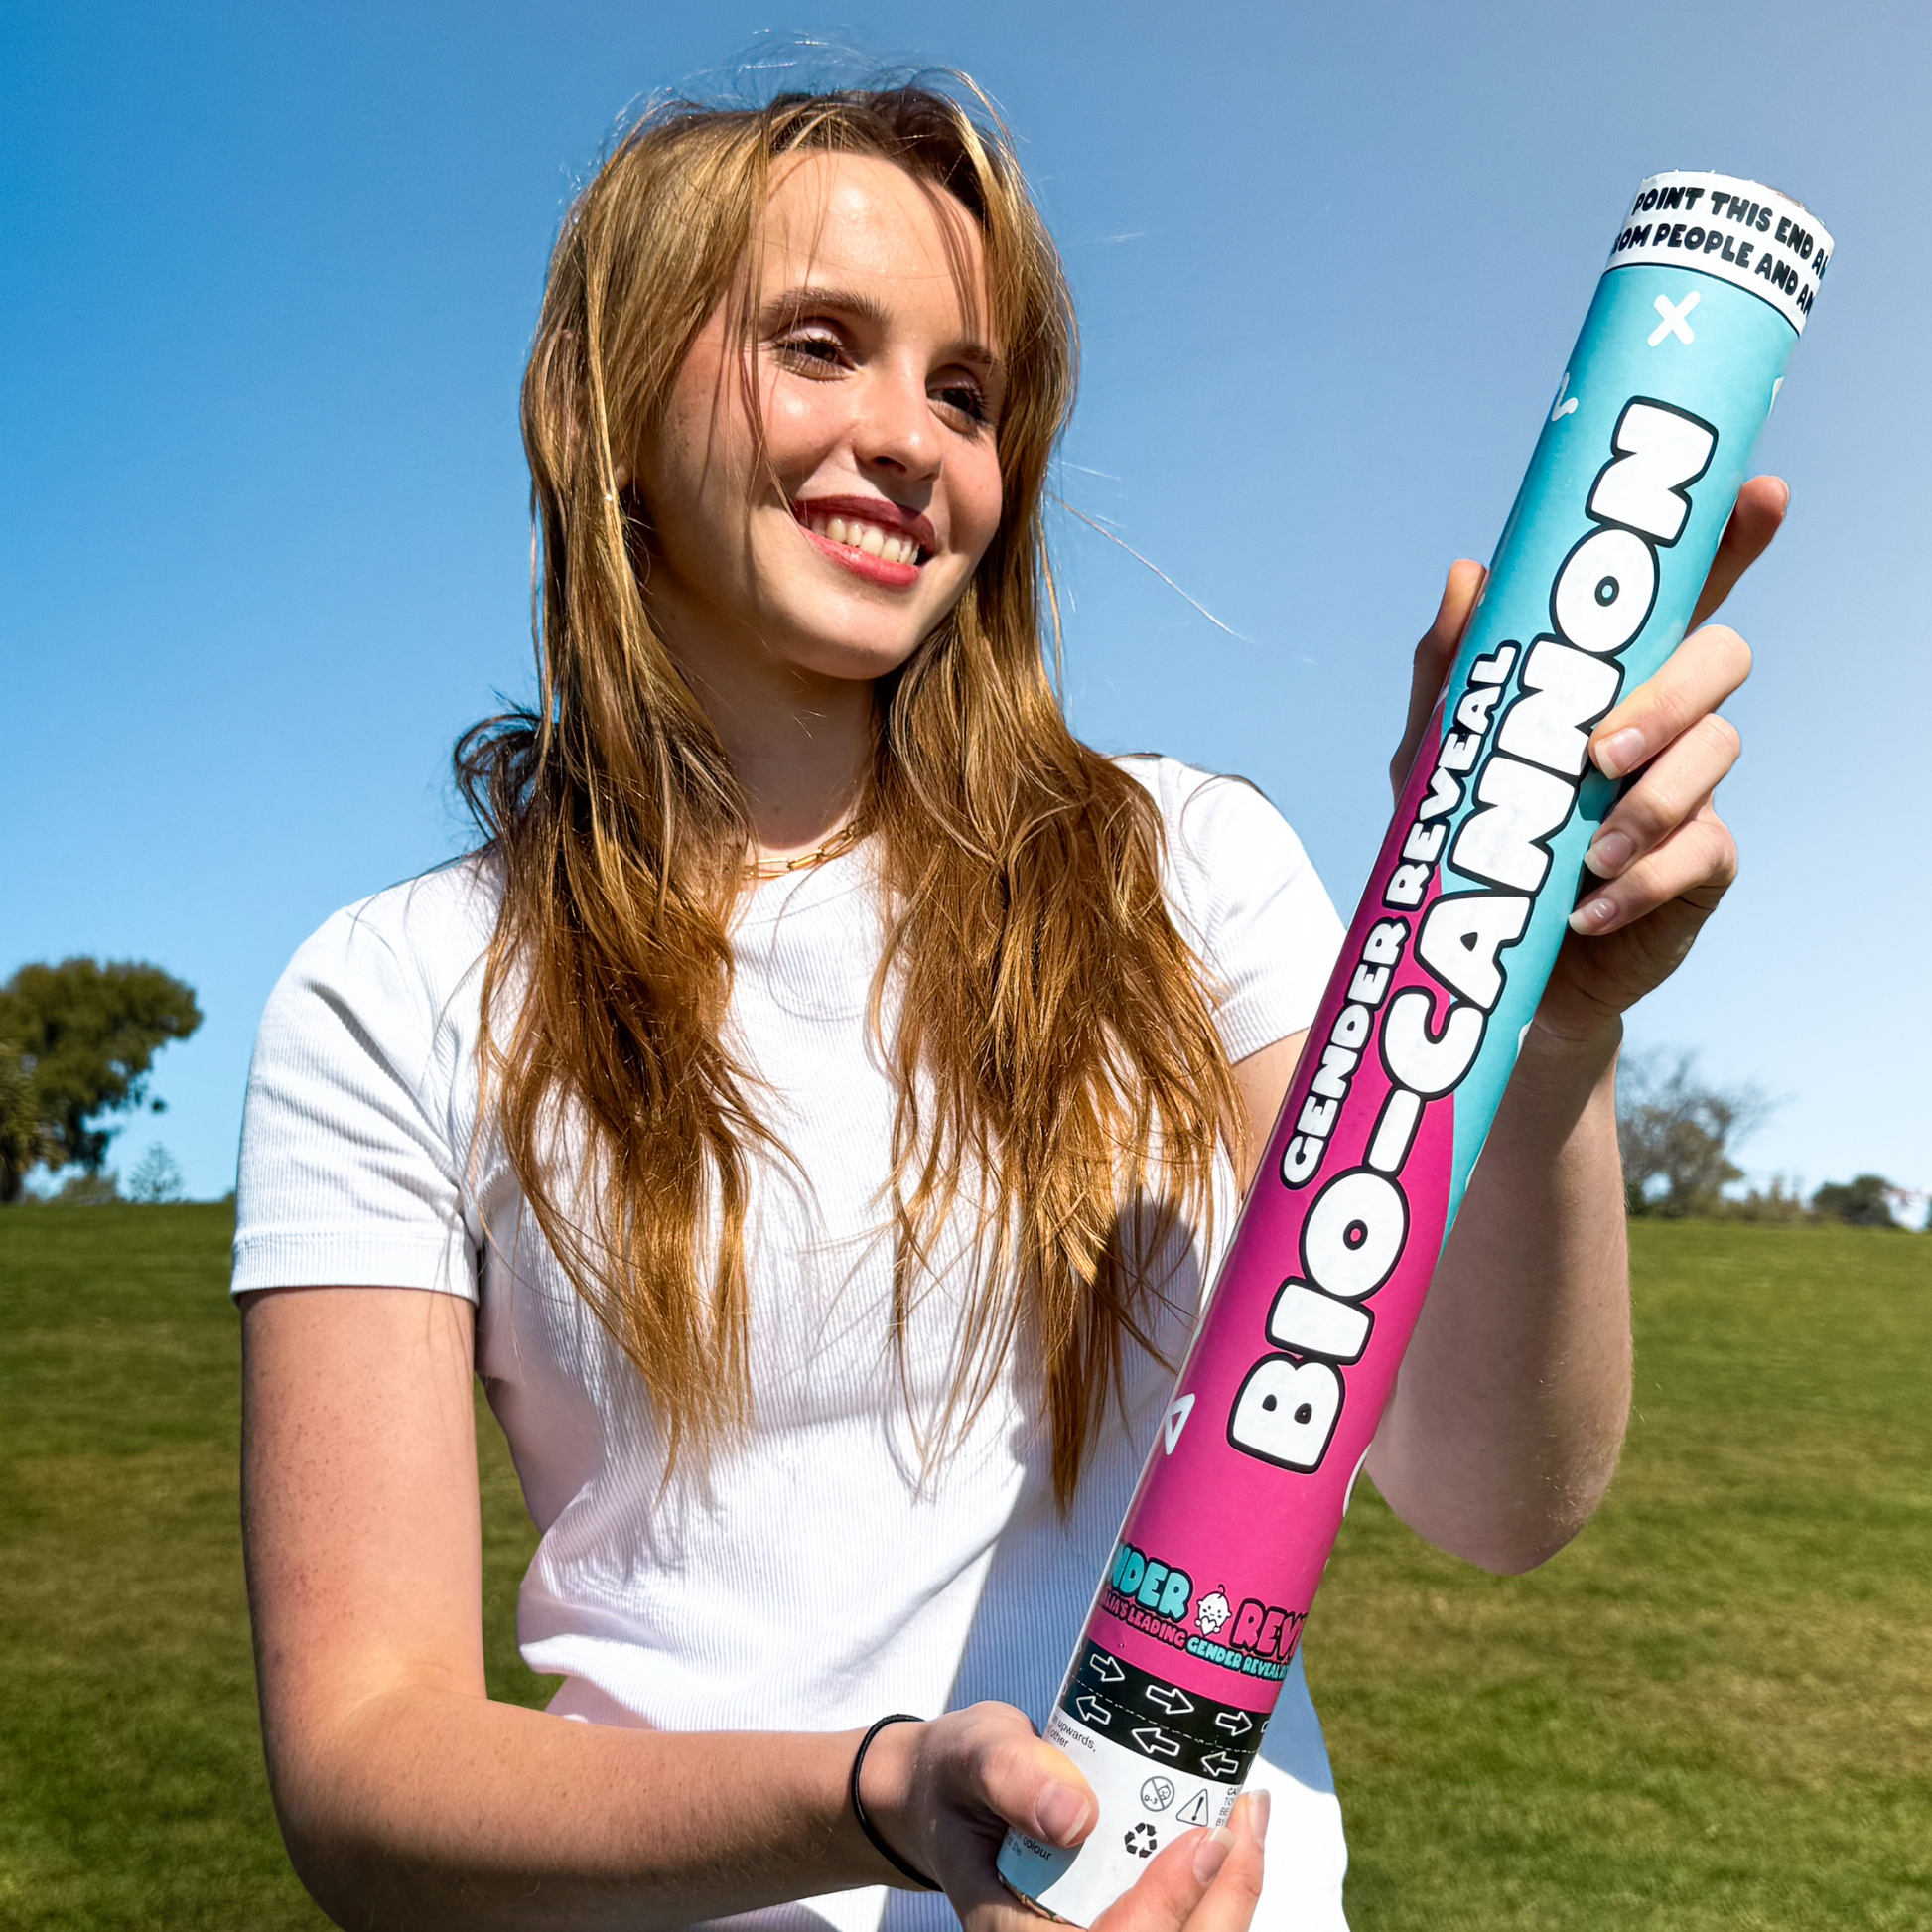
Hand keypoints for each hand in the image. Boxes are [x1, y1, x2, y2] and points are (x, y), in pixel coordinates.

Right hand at [859, 1702, 1267, 1931]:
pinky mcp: (1127, 1923)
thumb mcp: (971, 1755)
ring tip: (1251, 1814)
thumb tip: (1075, 1816)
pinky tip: (1236, 1829)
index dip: (1165, 1906)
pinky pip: (1188, 1926)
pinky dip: (1223, 1886)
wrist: (951, 1794)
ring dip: (1232, 1893)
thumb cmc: (961, 1776)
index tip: (1206, 1839)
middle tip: (1248, 1816)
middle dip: (1224, 1900)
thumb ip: (1010, 1776)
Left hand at [1393, 475, 1786, 1045]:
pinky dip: (1641, 881)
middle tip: (1601, 750)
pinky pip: (1699, 852)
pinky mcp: (1699, 867)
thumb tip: (1468, 571)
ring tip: (1589, 849)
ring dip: (1652, 798)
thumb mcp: (1436, 759)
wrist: (1494, 972)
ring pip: (1719, 752)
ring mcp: (1689, 793)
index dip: (1732, 542)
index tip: (1762, 493)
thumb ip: (1450, 673)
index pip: (1685, 596)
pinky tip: (1588, 908)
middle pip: (1722, 660)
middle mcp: (1664, 725)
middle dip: (1673, 693)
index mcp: (1613, 681)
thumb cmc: (1471, 847)